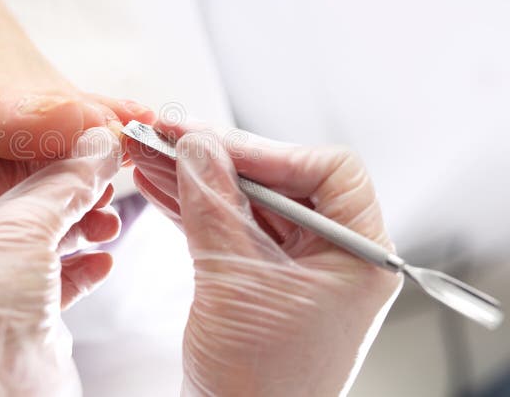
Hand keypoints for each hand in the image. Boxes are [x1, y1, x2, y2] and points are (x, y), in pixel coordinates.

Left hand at [0, 128, 121, 395]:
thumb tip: (101, 144)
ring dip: (86, 227)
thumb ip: (66, 181)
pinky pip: (63, 282)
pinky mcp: (27, 319)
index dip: (51, 153)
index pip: (5, 167)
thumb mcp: (22, 224)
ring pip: (51, 241)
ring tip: (111, 222)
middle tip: (112, 176)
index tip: (93, 141)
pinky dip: (87, 267)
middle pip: (33, 203)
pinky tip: (104, 260)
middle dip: (74, 190)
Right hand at [127, 120, 401, 396]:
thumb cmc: (259, 384)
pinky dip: (193, 206)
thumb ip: (213, 206)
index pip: (329, 171)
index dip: (270, 151)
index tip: (215, 145)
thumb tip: (195, 145)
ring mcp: (295, 267)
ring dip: (197, 178)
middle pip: (280, 181)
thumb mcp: (233, 282)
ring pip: (246, 202)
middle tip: (170, 137)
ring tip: (151, 154)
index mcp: (357, 256)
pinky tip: (159, 185)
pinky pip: (229, 227)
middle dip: (219, 160)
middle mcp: (333, 255)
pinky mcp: (259, 278)